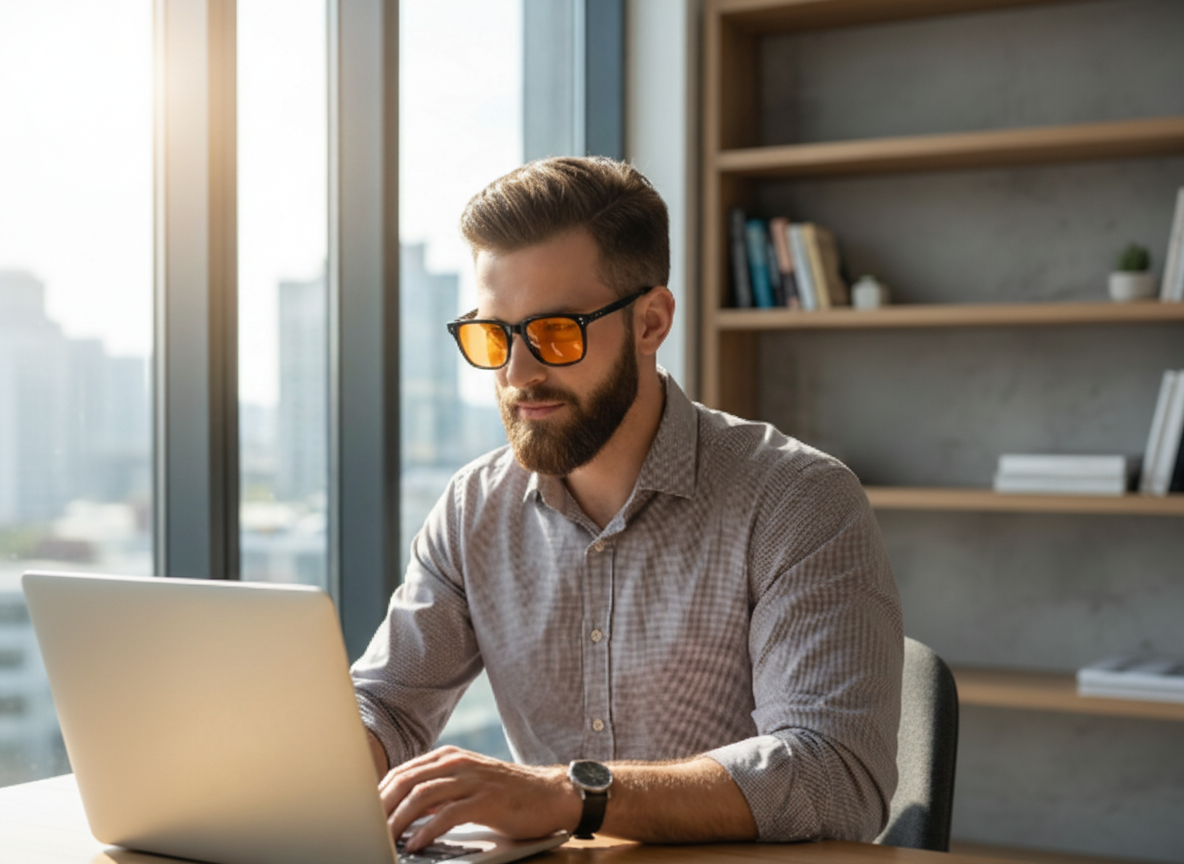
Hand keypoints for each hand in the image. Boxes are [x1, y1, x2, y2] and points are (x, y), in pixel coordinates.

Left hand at [379, 746, 580, 850]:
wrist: (550, 794)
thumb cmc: (506, 794)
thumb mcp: (467, 784)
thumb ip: (438, 791)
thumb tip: (401, 811)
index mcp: (449, 757)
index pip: (402, 772)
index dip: (378, 794)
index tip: (362, 815)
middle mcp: (457, 763)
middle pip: (406, 781)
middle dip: (381, 807)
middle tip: (366, 830)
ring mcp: (472, 780)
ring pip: (422, 796)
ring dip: (398, 821)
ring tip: (385, 840)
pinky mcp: (486, 800)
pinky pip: (448, 815)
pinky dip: (426, 831)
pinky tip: (416, 845)